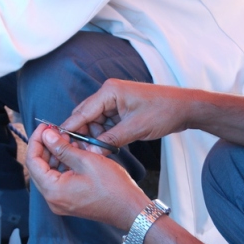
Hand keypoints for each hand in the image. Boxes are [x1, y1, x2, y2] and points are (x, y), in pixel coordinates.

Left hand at [26, 124, 150, 229]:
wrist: (131, 210)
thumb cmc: (113, 187)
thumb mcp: (86, 161)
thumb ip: (62, 147)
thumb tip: (46, 135)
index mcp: (53, 191)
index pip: (33, 161)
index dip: (36, 140)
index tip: (44, 126)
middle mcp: (53, 199)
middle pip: (39, 167)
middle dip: (45, 146)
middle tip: (55, 130)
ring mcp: (61, 202)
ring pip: (49, 172)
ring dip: (55, 154)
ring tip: (67, 138)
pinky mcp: (69, 201)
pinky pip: (59, 179)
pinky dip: (63, 164)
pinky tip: (73, 150)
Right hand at [60, 79, 193, 150]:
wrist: (186, 108)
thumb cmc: (163, 112)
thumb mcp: (135, 129)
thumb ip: (110, 140)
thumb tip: (91, 152)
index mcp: (109, 92)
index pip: (83, 111)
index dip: (70, 128)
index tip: (57, 140)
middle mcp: (109, 94)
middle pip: (85, 115)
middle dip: (82, 134)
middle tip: (75, 151)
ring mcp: (115, 101)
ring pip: (95, 121)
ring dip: (94, 136)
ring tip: (94, 152)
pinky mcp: (121, 109)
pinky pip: (106, 123)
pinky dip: (104, 134)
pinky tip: (104, 146)